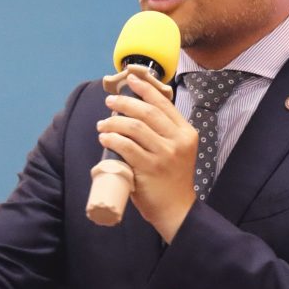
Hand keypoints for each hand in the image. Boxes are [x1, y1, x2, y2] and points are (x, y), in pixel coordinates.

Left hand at [96, 73, 198, 240]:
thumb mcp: (177, 149)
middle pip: (147, 112)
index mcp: (186, 132)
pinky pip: (127, 147)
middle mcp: (178, 141)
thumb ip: (163, 131)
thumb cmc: (172, 177)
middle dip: (125, 102)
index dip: (145, 89)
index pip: (164, 104)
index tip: (131, 79)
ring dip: (114, 122)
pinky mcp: (150, 169)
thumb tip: (135, 109)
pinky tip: (105, 137)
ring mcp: (165, 155)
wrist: (177, 209)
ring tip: (103, 124)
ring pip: (135, 127)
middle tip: (110, 101)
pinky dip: (113, 138)